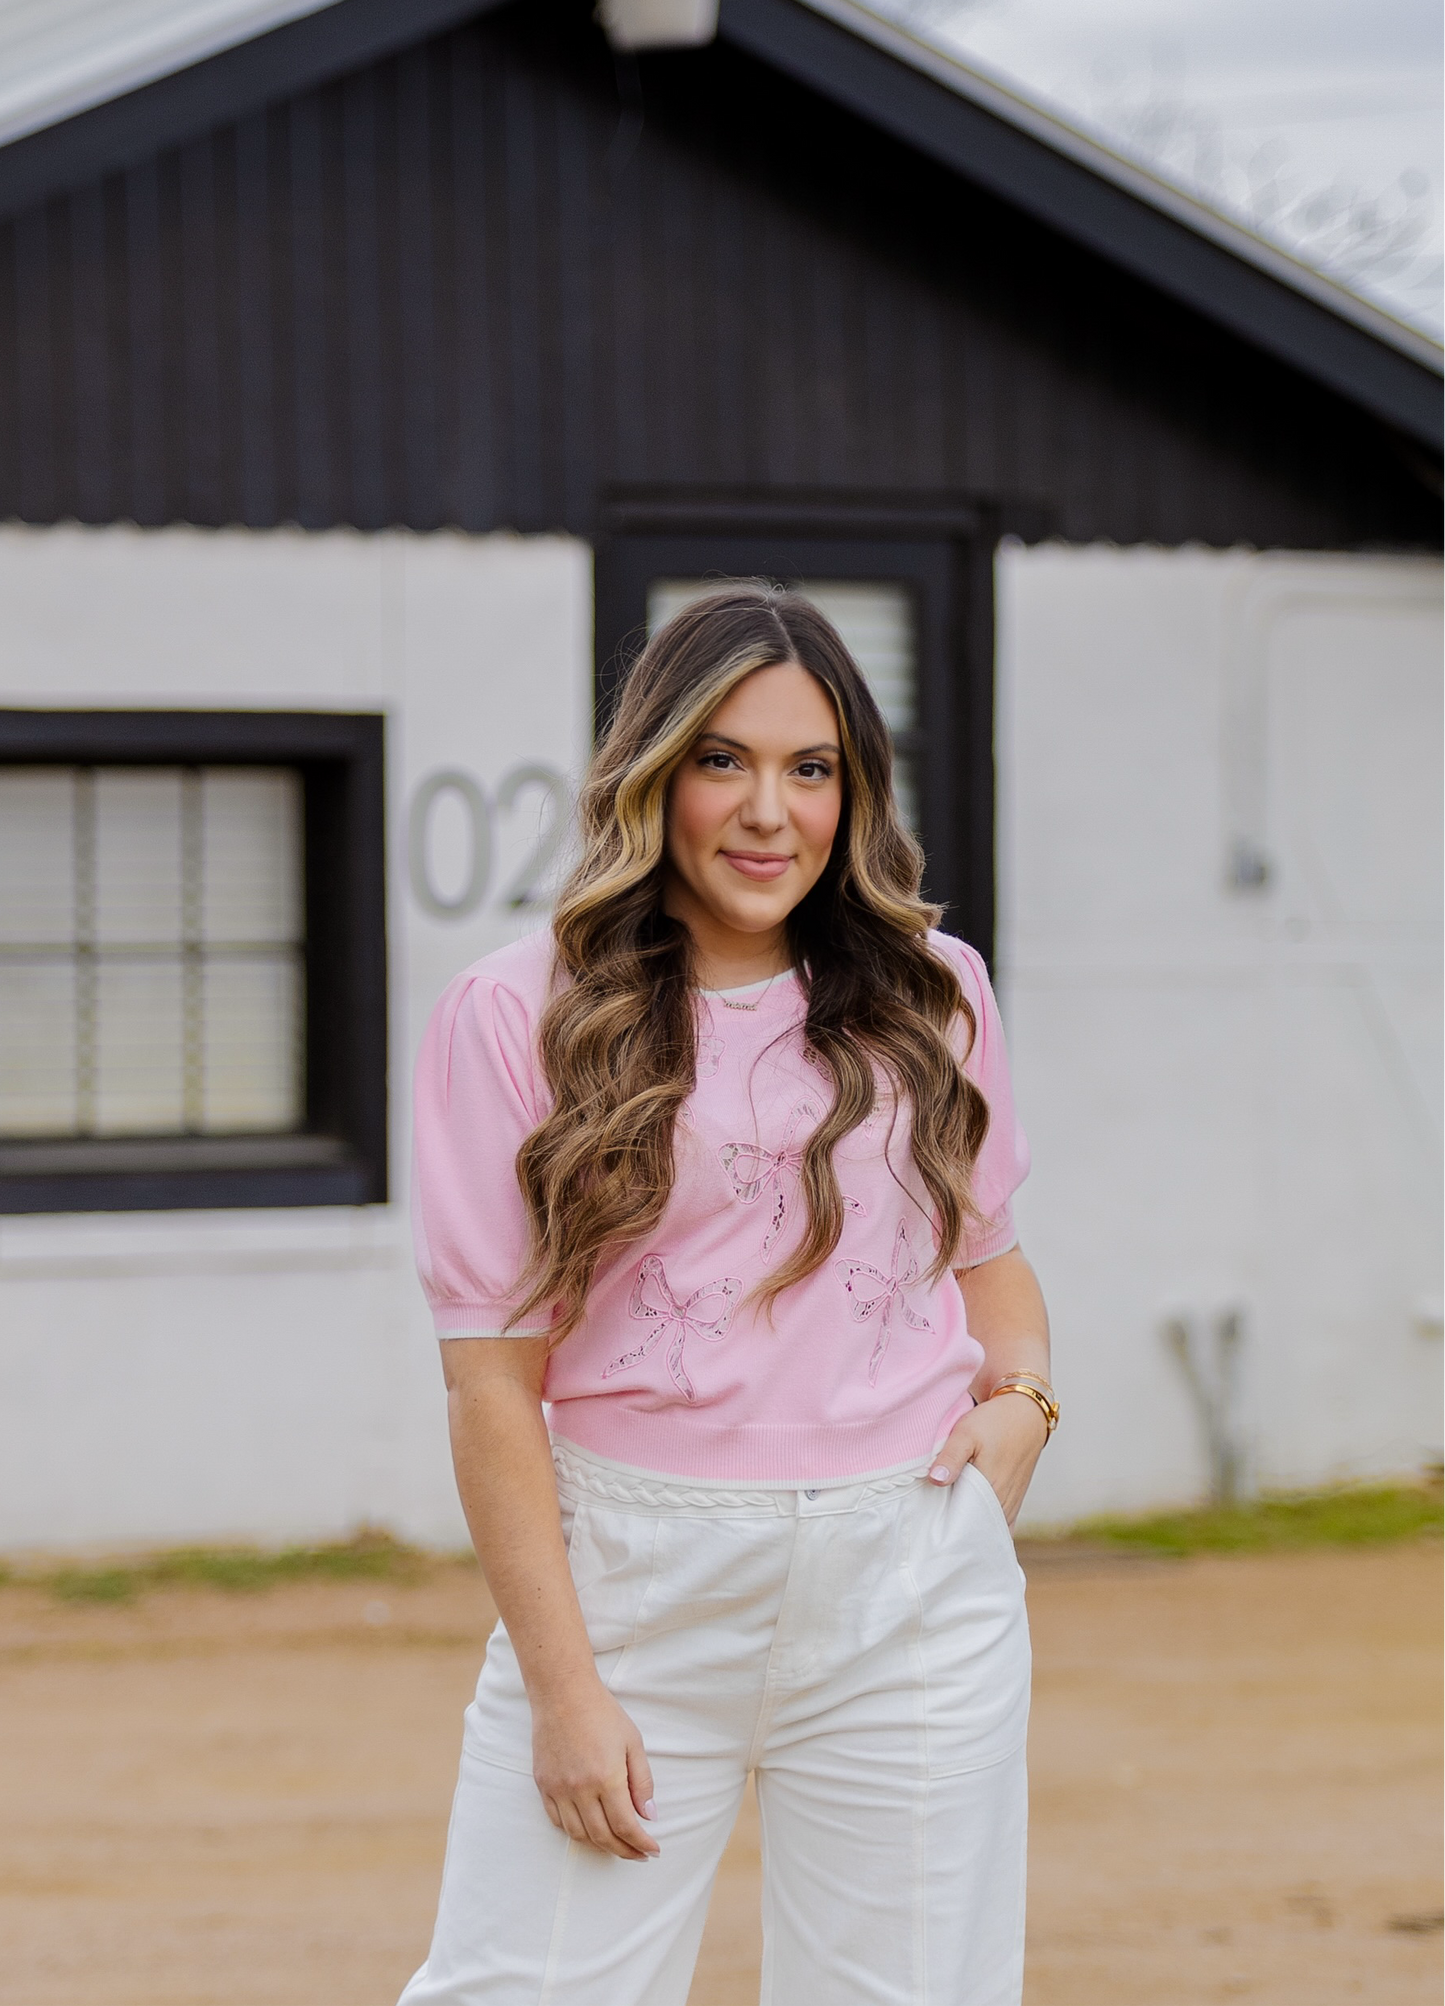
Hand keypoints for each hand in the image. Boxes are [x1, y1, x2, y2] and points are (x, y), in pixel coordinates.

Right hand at [530, 1676, 659, 1859]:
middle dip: (624, 1851)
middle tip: (638, 1854)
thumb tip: (649, 1815)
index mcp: (607, 1778)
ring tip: (616, 1844)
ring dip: (600, 1845)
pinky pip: (558, 1821)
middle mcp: (580, 1789)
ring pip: (579, 1835)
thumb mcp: (633, 1742)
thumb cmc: (602, 1713)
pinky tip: (589, 1829)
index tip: (653, 1851)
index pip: (626, 1826)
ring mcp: (559, 1789)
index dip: (641, 1844)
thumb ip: (642, 1781)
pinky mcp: (543, 1785)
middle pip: (603, 1837)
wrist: (563, 1693)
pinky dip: (575, 1832)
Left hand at [927, 1388, 1047, 1525]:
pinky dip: (984, 1526)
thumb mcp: (966, 1433)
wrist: (1026, 1412)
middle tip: (935, 1533)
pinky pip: (998, 1523)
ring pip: (988, 1529)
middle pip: (977, 1532)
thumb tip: (935, 1481)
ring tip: (948, 1529)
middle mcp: (1004, 1503)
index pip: (966, 1527)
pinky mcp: (1013, 1499)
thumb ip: (951, 1457)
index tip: (931, 1532)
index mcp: (991, 1491)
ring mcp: (1011, 1503)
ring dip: (971, 1530)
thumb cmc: (995, 1421)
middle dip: (958, 1535)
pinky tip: (969, 1523)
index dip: (948, 1532)